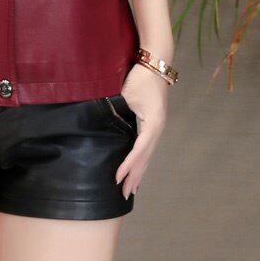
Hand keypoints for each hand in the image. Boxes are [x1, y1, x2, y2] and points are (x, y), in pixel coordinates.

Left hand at [114, 62, 168, 199]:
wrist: (156, 66)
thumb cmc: (140, 78)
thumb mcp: (126, 94)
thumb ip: (116, 110)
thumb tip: (101, 124)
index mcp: (153, 123)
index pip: (138, 150)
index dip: (128, 165)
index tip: (117, 178)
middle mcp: (158, 129)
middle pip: (145, 158)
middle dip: (134, 176)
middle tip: (123, 194)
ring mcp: (158, 128)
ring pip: (148, 155)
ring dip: (139, 172)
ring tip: (131, 189)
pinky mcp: (154, 124)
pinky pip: (148, 148)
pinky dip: (142, 162)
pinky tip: (138, 170)